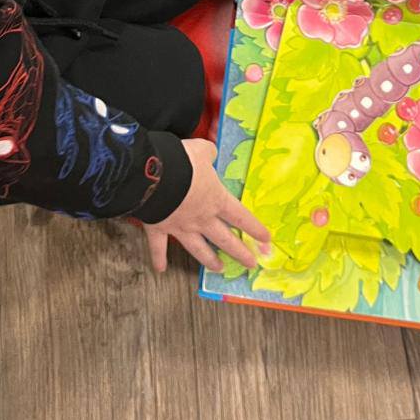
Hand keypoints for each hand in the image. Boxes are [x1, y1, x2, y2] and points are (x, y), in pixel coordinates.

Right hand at [143, 139, 270, 272]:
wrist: (153, 175)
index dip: (255, 229)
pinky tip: (160, 269)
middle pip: (225, 240)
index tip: (266, 241)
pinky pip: (159, 247)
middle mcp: (201, 218)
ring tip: (218, 269)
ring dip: (209, 260)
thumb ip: (209, 153)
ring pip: (199, 249)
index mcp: (215, 200)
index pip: (241, 217)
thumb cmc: (182, 162)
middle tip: (250, 264)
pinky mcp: (159, 229)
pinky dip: (159, 258)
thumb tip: (210, 152)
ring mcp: (181, 227)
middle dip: (240, 253)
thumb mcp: (201, 151)